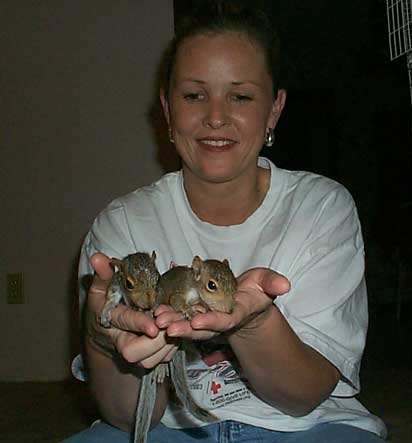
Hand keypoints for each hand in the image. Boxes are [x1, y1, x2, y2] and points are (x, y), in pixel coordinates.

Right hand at [86, 253, 177, 367]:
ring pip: (152, 359)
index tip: (154, 326)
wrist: (107, 331)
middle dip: (157, 340)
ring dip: (168, 343)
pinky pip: (164, 358)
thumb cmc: (106, 304)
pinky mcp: (150, 357)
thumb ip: (102, 273)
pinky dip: (174, 347)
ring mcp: (136, 353)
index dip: (139, 324)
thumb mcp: (102, 287)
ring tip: (177, 324)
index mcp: (110, 320)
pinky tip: (178, 331)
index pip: (124, 323)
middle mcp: (122, 341)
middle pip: (136, 352)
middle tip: (171, 323)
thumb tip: (98, 257)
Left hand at [154, 267, 289, 340]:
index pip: (224, 321)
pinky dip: (170, 314)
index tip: (198, 321)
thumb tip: (285, 284)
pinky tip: (156, 310)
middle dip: (184, 327)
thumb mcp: (266, 283)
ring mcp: (206, 320)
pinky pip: (181, 316)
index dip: (212, 322)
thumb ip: (272, 283)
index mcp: (236, 314)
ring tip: (157, 319)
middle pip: (201, 328)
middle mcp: (219, 321)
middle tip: (167, 326)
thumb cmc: (256, 290)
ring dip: (172, 322)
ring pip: (188, 324)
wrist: (245, 300)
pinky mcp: (196, 314)